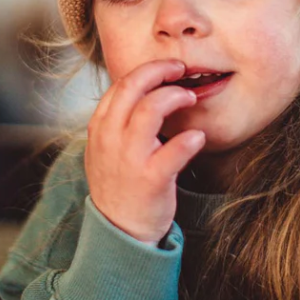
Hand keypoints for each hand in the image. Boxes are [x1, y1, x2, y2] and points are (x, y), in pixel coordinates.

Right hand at [85, 59, 205, 244]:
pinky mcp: (150, 179)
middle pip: (133, 86)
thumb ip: (119, 120)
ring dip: (175, 96)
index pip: (122, 83)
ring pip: (151, 109)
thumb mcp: (106, 148)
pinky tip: (198, 137)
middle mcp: (110, 138)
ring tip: (190, 97)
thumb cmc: (120, 184)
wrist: (119, 230)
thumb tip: (147, 89)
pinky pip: (173, 151)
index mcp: (100, 127)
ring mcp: (129, 158)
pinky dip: (189, 140)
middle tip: (181, 69)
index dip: (148, 69)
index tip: (168, 69)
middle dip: (160, 70)